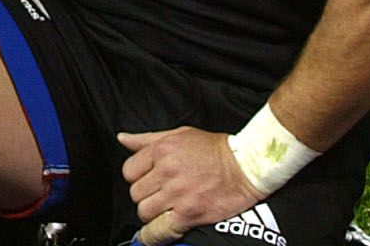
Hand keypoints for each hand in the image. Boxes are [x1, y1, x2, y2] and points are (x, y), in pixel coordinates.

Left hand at [117, 127, 260, 243]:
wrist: (247, 166)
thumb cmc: (216, 149)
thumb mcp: (179, 134)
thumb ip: (147, 139)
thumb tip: (122, 139)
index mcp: (162, 150)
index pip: (129, 171)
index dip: (136, 178)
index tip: (146, 182)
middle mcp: (166, 171)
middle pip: (135, 193)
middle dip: (145, 196)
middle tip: (159, 195)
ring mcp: (177, 194)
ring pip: (144, 212)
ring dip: (151, 214)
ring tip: (164, 210)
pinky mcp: (189, 213)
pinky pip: (160, 231)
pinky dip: (152, 236)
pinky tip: (152, 236)